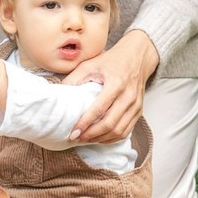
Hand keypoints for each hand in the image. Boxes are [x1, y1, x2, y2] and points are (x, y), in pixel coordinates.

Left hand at [62, 29, 158, 143]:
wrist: (137, 58)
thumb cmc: (111, 60)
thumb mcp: (90, 64)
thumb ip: (74, 78)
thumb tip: (58, 92)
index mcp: (116, 84)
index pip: (99, 109)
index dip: (85, 122)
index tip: (73, 131)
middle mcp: (128, 97)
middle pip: (110, 124)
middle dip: (92, 135)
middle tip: (77, 138)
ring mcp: (136, 106)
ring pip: (119, 131)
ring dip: (101, 139)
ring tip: (86, 139)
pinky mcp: (139, 111)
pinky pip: (127, 131)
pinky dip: (112, 138)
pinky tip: (100, 138)